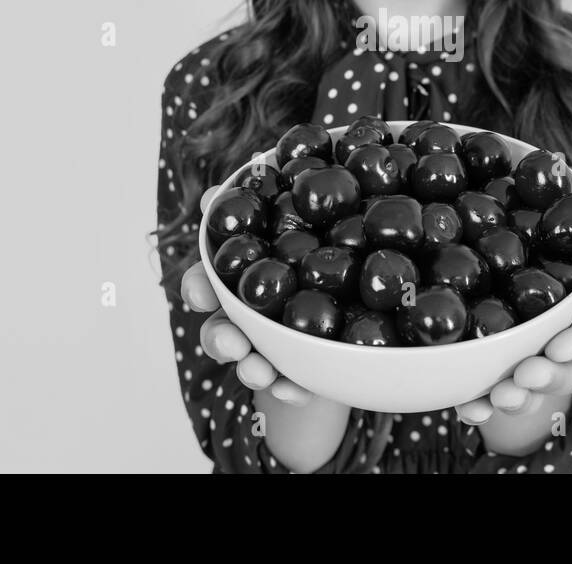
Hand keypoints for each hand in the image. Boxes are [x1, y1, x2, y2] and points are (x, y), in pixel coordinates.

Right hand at [181, 184, 315, 406]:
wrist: (373, 288)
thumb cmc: (331, 233)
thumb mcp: (312, 206)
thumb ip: (274, 192)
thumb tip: (235, 179)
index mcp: (251, 268)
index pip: (213, 278)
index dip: (200, 285)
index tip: (197, 292)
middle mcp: (256, 308)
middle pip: (226, 324)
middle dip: (220, 336)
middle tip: (232, 342)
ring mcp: (277, 341)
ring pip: (255, 358)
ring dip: (252, 369)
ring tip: (262, 373)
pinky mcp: (305, 368)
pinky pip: (295, 383)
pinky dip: (294, 388)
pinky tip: (300, 391)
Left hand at [455, 222, 571, 425]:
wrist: (496, 254)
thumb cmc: (543, 245)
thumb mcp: (571, 235)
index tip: (559, 348)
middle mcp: (554, 346)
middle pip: (563, 373)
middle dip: (546, 378)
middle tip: (526, 376)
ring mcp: (523, 366)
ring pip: (527, 393)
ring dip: (516, 399)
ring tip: (499, 396)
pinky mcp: (489, 377)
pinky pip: (484, 399)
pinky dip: (477, 408)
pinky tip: (467, 409)